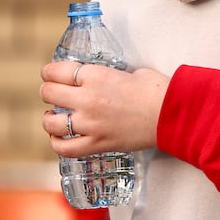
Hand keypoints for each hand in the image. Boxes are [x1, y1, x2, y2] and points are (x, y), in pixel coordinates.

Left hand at [41, 61, 169, 157]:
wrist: (171, 114)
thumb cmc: (156, 90)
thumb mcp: (130, 72)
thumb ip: (109, 76)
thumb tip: (102, 80)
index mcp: (95, 76)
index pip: (56, 71)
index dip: (49, 72)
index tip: (50, 74)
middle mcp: (87, 99)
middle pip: (48, 93)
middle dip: (48, 92)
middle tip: (53, 93)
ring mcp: (90, 124)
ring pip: (51, 122)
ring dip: (49, 118)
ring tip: (54, 116)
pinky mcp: (97, 144)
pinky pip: (65, 148)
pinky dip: (57, 143)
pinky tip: (59, 137)